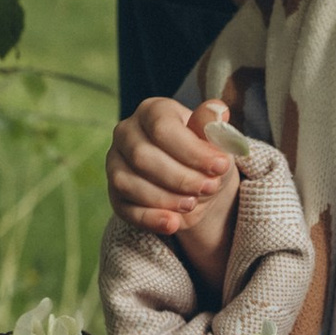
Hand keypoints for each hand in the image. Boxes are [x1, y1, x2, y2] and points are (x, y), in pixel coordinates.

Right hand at [106, 94, 241, 239]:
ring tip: (192, 203)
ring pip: (128, 183)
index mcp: (152, 111)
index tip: (220, 166)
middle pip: (142, 156)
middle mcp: (126, 133)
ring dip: (164, 198)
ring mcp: (115, 163)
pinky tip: (172, 224)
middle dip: (180, 177)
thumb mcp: (216, 141)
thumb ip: (213, 127)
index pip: (162, 128)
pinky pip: (124, 208)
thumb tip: (219, 111)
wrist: (197, 185)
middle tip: (209, 187)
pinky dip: (149, 218)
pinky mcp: (115, 194)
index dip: (192, 150)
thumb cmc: (204, 155)